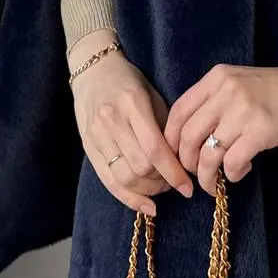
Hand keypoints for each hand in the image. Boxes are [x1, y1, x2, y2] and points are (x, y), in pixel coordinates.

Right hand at [68, 30, 193, 214]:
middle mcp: (111, 120)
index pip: (155, 149)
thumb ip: (166, 128)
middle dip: (162, 182)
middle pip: (140, 167)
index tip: (189, 187)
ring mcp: (96, 135)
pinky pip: (108, 181)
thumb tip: (183, 162)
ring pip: (125, 177)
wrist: (94, 71)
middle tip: (175, 183)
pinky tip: (146, 206)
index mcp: (133, 104)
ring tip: (161, 187)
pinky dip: (129, 198)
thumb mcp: (153, 96)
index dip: (173, 173)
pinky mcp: (88, 146)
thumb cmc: (130, 83)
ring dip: (148, 190)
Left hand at [164, 55, 277, 195]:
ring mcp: (244, 110)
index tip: (175, 159)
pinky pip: (233, 162)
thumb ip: (214, 102)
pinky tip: (241, 172)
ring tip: (215, 183)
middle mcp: (226, 90)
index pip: (178, 112)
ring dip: (207, 177)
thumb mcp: (239, 84)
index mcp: (217, 77)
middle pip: (187, 136)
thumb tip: (186, 140)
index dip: (170, 142)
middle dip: (186, 164)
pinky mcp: (262, 130)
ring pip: (208, 154)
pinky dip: (232, 175)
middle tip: (196, 176)